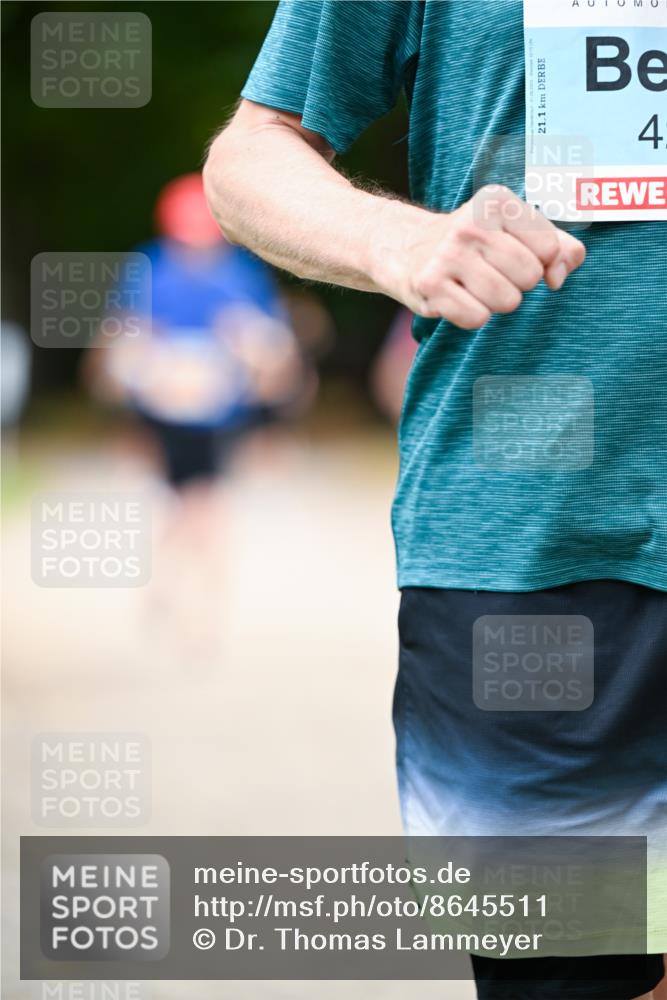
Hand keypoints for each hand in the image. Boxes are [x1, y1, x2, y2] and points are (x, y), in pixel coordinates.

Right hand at [376, 185, 585, 329]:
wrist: (405, 248)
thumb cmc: (473, 244)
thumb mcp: (515, 230)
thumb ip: (558, 247)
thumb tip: (560, 275)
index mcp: (496, 201)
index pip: (549, 247)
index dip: (542, 263)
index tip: (520, 257)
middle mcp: (471, 223)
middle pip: (529, 277)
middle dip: (518, 284)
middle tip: (493, 273)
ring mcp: (448, 254)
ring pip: (506, 301)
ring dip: (497, 303)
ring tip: (476, 287)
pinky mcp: (429, 284)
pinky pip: (476, 318)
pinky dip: (472, 316)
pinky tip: (458, 298)